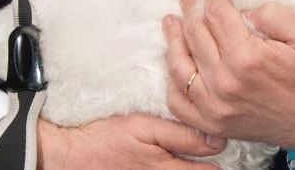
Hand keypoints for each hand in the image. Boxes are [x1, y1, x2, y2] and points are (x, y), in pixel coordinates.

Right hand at [0, 115, 223, 169]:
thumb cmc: (105, 139)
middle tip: (216, 153)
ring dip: (195, 168)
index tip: (226, 144)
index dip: (221, 159)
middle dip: (210, 167)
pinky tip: (182, 164)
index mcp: (168, 169)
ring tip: (199, 161)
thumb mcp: (144, 127)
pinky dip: (181, 169)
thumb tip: (217, 141)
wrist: (68, 157)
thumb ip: (181, 136)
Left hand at [163, 0, 294, 150]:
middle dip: (190, 9)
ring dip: (173, 38)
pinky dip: (171, 80)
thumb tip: (244, 10)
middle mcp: (224, 81)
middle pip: (195, 35)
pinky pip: (177, 100)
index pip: (217, 15)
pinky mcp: (208, 122)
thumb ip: (275, 14)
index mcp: (246, 57)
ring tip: (171, 20)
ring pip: (180, 65)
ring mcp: (212, 105)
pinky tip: (174, 61)